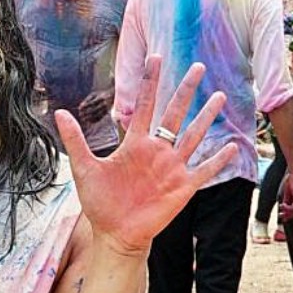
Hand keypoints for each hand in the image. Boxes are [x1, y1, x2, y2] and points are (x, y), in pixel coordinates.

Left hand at [54, 58, 235, 254]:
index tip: (156, 57)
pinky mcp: (183, 187)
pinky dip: (218, 160)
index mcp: (134, 144)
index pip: (145, 105)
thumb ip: (76, 140)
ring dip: (206, 117)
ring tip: (219, 96)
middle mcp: (157, 151)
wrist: (115, 235)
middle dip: (186, 90)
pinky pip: (204, 170)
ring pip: (193, 136)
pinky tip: (233, 146)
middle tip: (198, 67)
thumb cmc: (101, 203)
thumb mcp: (84, 169)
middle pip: (174, 114)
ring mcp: (172, 168)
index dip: (150, 82)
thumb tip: (59, 112)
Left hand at [77, 88, 111, 126]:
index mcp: (100, 98)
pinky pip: (100, 118)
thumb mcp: (93, 94)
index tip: (79, 109)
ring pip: (96, 115)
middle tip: (80, 115)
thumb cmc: (100, 94)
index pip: (92, 103)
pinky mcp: (106, 113)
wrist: (112, 95)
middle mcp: (104, 104)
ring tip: (83, 119)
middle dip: (86, 113)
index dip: (85, 106)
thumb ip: (86, 100)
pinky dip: (94, 120)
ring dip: (89, 118)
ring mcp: (106, 109)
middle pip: (94, 110)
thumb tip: (80, 107)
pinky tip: (88, 121)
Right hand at [278, 170, 292, 221]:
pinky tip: (282, 205)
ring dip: (287, 213)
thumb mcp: (287, 192)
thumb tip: (283, 207)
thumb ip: (286, 200)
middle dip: (288, 216)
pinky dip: (287, 208)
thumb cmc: (291, 180)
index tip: (282, 216)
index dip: (289, 214)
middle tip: (281, 218)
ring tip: (280, 212)